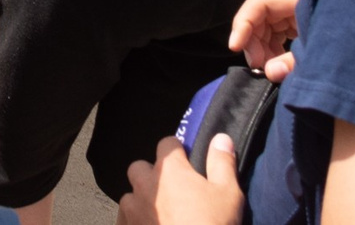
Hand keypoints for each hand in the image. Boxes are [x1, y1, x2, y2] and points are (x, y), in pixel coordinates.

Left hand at [120, 134, 243, 224]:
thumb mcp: (228, 194)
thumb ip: (222, 163)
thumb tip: (221, 137)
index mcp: (168, 169)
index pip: (167, 143)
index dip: (178, 151)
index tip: (188, 162)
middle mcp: (144, 184)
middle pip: (140, 168)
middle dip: (152, 174)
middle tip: (173, 192)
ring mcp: (132, 208)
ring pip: (131, 196)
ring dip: (142, 201)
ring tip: (163, 216)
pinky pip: (126, 219)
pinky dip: (136, 222)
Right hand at [230, 0, 301, 79]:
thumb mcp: (322, 55)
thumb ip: (293, 63)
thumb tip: (268, 72)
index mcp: (300, 1)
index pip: (260, 2)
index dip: (243, 23)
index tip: (234, 47)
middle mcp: (295, 4)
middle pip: (260, 16)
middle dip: (253, 41)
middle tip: (257, 66)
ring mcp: (298, 16)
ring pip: (267, 27)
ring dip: (262, 48)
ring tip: (268, 68)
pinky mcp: (301, 27)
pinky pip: (278, 34)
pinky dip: (273, 50)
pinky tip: (276, 64)